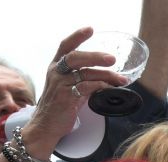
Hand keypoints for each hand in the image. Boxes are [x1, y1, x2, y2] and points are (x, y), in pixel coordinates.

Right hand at [23, 27, 129, 154]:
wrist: (46, 126)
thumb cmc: (59, 107)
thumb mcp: (67, 87)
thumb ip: (81, 78)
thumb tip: (108, 77)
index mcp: (56, 67)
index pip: (65, 46)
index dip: (77, 36)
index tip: (90, 29)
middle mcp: (56, 72)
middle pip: (76, 57)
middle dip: (96, 56)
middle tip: (112, 58)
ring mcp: (60, 84)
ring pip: (86, 73)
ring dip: (107, 76)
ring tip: (121, 80)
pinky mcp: (66, 97)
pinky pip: (87, 87)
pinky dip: (101, 87)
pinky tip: (110, 89)